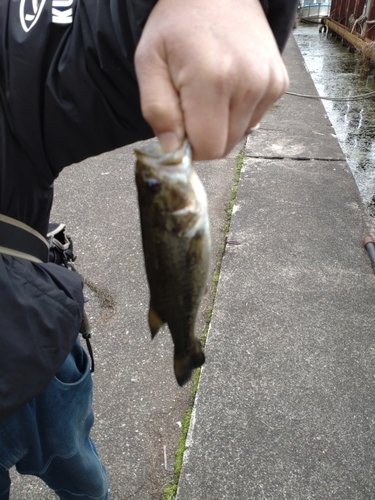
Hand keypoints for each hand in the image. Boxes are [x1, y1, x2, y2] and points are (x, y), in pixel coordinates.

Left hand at [134, 0, 288, 159]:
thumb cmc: (176, 27)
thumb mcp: (149, 62)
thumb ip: (157, 110)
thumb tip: (173, 150)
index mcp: (213, 80)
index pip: (208, 148)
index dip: (190, 147)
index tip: (179, 127)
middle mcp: (249, 84)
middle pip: (225, 146)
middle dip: (204, 136)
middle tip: (191, 106)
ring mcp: (269, 83)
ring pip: (240, 135)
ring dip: (221, 125)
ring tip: (209, 91)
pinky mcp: (279, 83)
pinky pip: (254, 119)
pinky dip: (238, 112)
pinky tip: (228, 85)